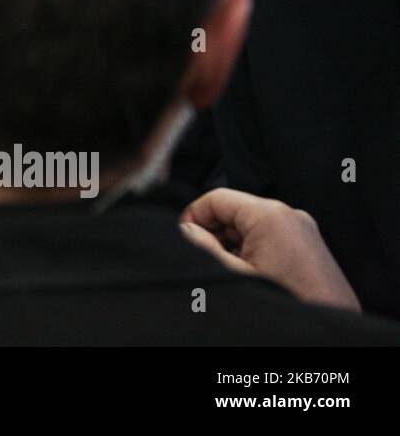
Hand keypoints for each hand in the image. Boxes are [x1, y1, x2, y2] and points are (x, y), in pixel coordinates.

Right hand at [181, 188, 359, 311]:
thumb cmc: (290, 300)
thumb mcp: (234, 273)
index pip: (217, 198)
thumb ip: (203, 247)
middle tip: (204, 257)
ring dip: (232, 244)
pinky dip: (252, 249)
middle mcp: (288, 215)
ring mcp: (301, 229)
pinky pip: (269, 236)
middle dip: (214, 232)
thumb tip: (185, 230)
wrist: (332, 319)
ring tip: (230, 271)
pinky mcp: (308, 244)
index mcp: (269, 214)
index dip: (194, 215)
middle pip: (234, 210)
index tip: (184, 235)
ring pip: (250, 225)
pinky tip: (249, 273)